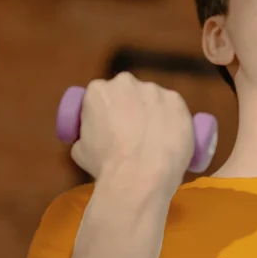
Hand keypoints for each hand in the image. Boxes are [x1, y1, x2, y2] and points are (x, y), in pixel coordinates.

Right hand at [70, 71, 193, 188]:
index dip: (107, 112)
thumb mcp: (80, 150)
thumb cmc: (106, 165)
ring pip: (154, 100)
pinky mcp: (176, 101)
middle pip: (129, 94)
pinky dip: (174, 120)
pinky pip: (175, 109)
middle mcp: (126, 83)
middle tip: (134, 134)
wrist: (140, 174)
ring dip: (154, 114)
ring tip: (156, 141)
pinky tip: (172, 139)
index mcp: (98, 90)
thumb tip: (90, 138)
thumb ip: (85, 135)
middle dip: (131, 109)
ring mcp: (154, 90)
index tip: (112, 128)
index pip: (102, 96)